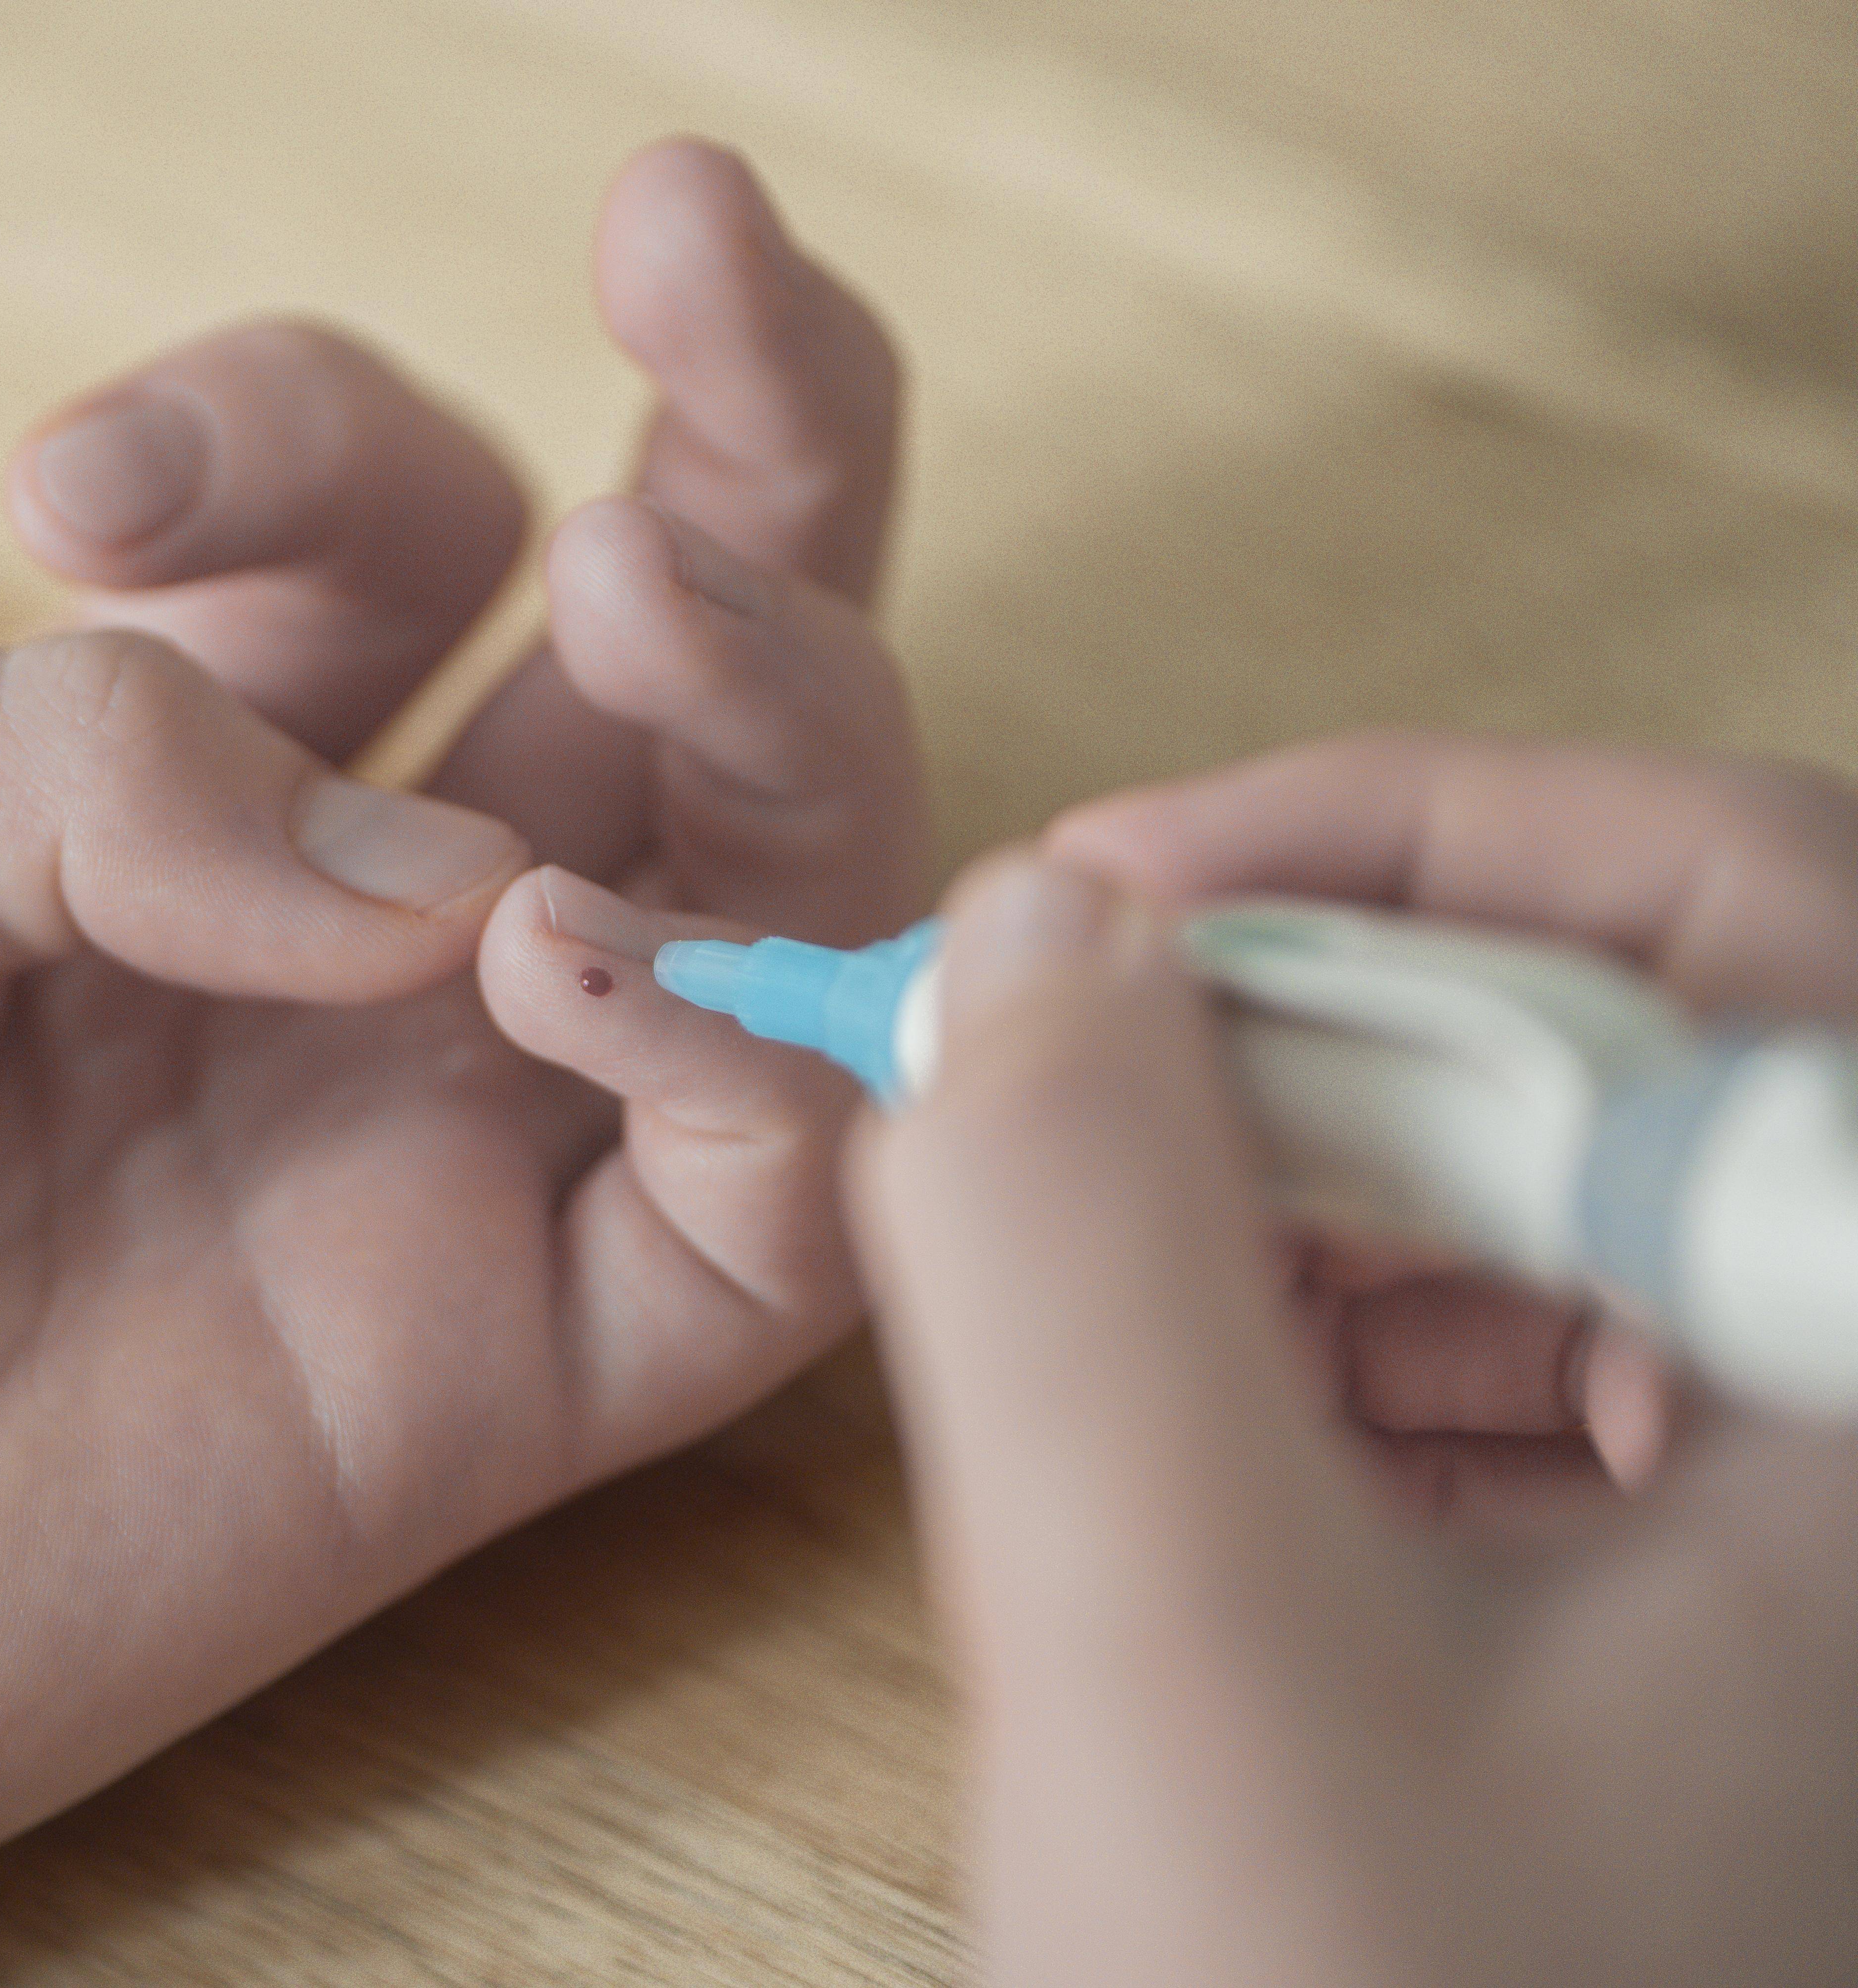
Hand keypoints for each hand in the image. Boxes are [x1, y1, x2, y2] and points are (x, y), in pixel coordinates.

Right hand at [861, 733, 1857, 1987]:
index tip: (1096, 889)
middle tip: (1028, 1090)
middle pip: (1631, 1046)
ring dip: (1293, 1191)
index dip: (1390, 832)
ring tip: (1089, 1304)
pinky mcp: (1718, 1606)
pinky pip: (1529, 1356)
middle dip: (1295, 1036)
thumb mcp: (1187, 1665)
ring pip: (1560, 1199)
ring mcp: (1814, 1518)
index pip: (1732, 904)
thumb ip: (1080, 1260)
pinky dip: (1333, 1336)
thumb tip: (1025, 933)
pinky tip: (1191, 1432)